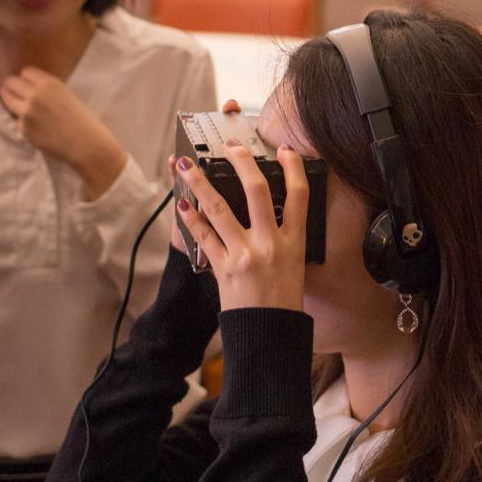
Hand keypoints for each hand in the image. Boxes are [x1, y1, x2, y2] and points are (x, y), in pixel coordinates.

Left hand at [0, 67, 128, 196]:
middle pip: (12, 82)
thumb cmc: (83, 120)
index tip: (26, 83)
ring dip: (12, 101)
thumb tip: (29, 88)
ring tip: (22, 107)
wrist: (86, 145)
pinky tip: (37, 128)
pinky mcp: (24, 129)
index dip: (26, 78)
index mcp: (49, 84)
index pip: (26, 72)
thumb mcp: (66, 96)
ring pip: (8, 100)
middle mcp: (35, 95)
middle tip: (13, 91)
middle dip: (12, 86)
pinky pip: (18, 121)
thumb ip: (47, 90)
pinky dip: (24, 123)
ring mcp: (27, 112)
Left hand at [171, 137, 306, 311]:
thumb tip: (269, 212)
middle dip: (241, 162)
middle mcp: (271, 244)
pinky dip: (190, 219)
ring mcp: (245, 255)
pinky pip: (203, 237)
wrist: (269, 335)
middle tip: (230, 146)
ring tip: (185, 166)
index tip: (285, 150)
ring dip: (199, 183)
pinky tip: (182, 204)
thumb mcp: (295, 265)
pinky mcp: (224, 268)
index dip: (293, 168)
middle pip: (257, 191)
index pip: (299, 195)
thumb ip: (284, 238)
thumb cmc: (283, 302)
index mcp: (294, 242)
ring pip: (220, 209)